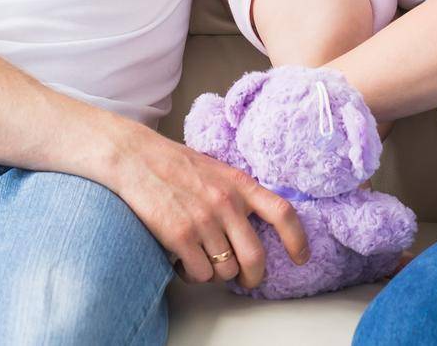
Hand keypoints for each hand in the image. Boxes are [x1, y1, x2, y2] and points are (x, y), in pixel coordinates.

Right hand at [105, 125, 309, 289]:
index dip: (297, 239)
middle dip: (252, 276)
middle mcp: (226, 203)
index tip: (301, 257)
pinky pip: (200, 273)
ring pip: (225, 271)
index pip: (282, 213)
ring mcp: (203, 220)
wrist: (135, 157)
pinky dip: (193, 274)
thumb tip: (255, 225)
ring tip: (201, 257)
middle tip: (245, 278)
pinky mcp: (180, 235)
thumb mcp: (217, 170)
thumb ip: (238, 193)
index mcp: (239, 184)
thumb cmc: (175, 164)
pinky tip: (183, 260)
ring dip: (215, 273)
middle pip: (255, 257)